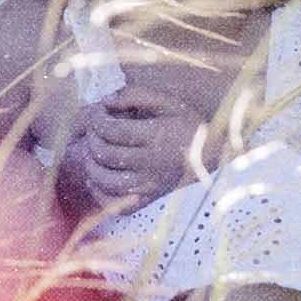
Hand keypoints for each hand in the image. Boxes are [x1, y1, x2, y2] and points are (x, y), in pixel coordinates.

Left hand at [57, 89, 199, 219]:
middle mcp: (152, 164)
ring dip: (91, 164)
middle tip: (94, 130)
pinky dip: (99, 192)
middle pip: (106, 154)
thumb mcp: (167, 101)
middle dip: (92, 138)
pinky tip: (96, 177)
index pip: (112, 130)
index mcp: (156, 137)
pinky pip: (116, 205)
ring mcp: (150, 185)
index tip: (99, 113)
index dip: (97, 119)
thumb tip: (105, 101)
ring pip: (106, 181)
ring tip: (92, 151)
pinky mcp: (148, 200)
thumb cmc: (185, 123)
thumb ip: (135, 95)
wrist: (210, 154)